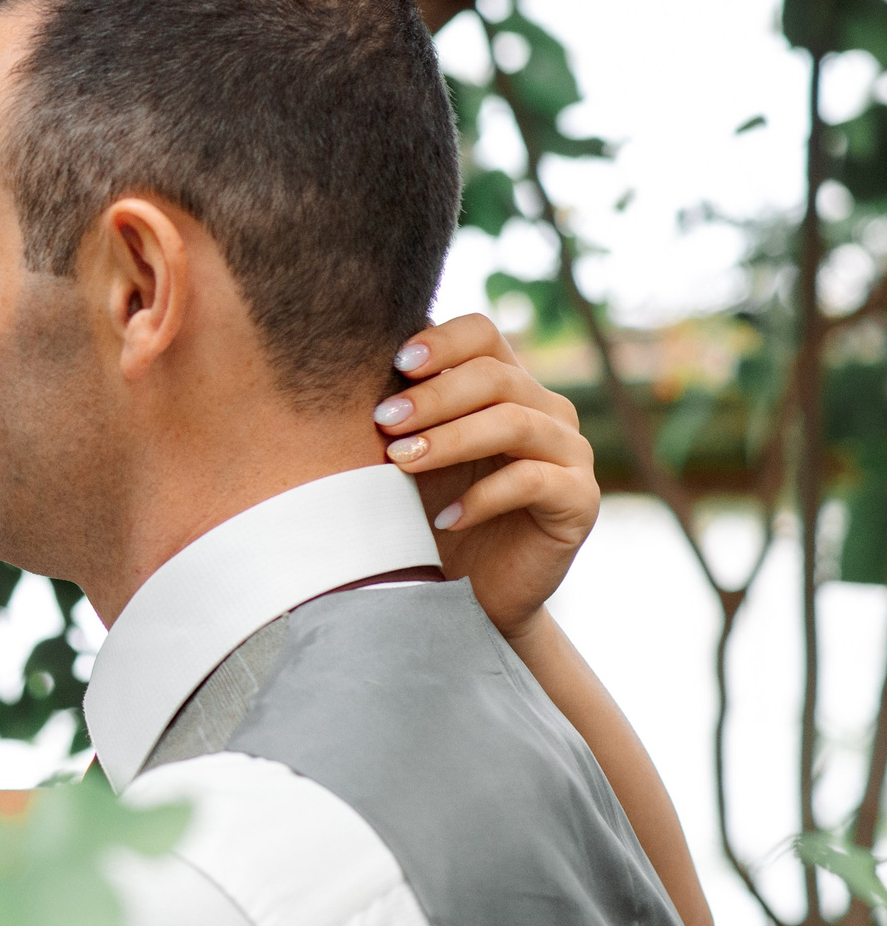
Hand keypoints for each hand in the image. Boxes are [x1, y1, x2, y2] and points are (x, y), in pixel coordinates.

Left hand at [372, 313, 598, 640]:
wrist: (467, 592)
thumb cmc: (428, 513)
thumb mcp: (408, 456)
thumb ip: (399, 413)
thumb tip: (346, 369)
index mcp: (506, 385)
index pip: (483, 333)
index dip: (442, 341)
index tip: (396, 365)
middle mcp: (546, 409)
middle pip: (495, 375)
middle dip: (433, 397)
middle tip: (382, 422)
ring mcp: (569, 452)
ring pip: (515, 422)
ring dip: (451, 439)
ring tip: (401, 462)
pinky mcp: (579, 499)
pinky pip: (534, 481)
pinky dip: (483, 497)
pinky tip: (445, 518)